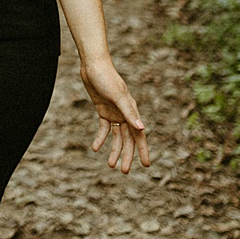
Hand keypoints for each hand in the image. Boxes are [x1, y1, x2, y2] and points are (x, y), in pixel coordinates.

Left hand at [82, 58, 149, 173]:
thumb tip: (142, 128)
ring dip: (114, 150)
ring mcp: (115, 113)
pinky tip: (95, 148)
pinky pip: (104, 128)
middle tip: (123, 171)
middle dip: (126, 155)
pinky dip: (101, 138)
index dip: (143, 150)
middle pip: (128, 140)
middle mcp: (126, 115)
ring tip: (111, 165)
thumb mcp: (117, 96)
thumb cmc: (107, 79)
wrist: (93, 67)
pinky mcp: (103, 111)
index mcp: (132, 112)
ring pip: (116, 137)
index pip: (139, 136)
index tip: (146, 165)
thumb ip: (129, 113)